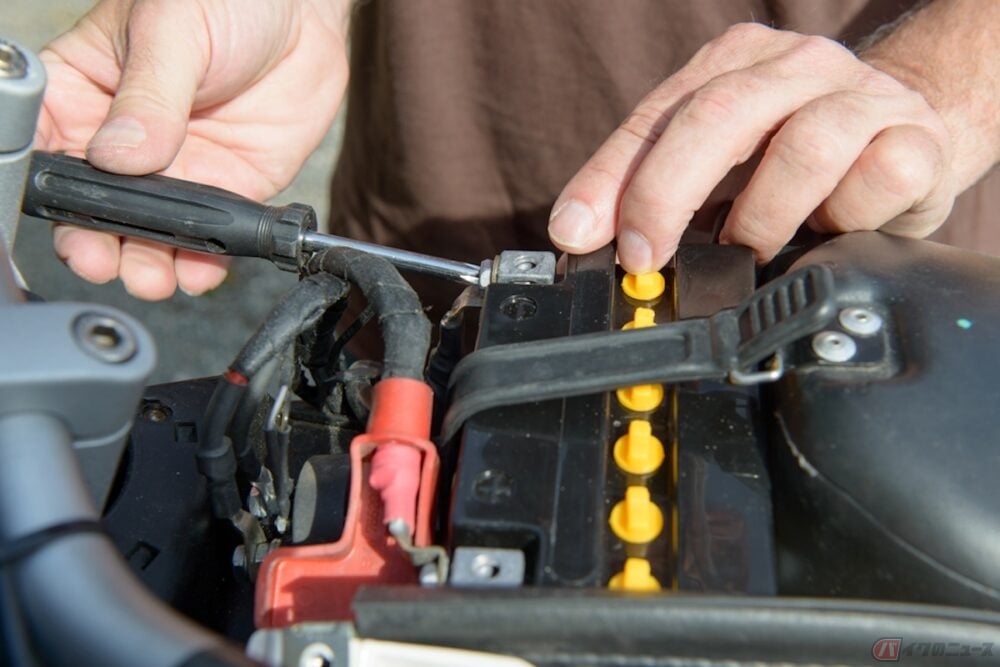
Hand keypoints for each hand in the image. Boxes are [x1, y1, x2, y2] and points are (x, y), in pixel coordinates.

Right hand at [35, 0, 349, 297]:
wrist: (302, 10)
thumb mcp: (173, 30)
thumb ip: (148, 96)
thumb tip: (120, 155)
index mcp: (87, 91)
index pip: (47, 146)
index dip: (45, 188)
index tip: (57, 214)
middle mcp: (126, 139)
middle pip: (94, 207)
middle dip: (95, 241)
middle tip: (103, 259)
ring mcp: (178, 168)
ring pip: (149, 232)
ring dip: (146, 262)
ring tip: (151, 276)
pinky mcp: (229, 185)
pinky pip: (210, 236)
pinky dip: (203, 261)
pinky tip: (199, 270)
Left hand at [548, 23, 955, 271]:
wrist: (917, 136)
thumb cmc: (804, 158)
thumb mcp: (724, 165)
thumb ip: (666, 193)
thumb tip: (595, 246)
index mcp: (735, 63)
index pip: (655, 115)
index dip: (609, 179)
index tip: (577, 232)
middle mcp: (796, 66)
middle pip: (719, 115)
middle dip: (666, 195)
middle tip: (644, 256)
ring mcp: (862, 95)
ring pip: (803, 149)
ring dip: (763, 217)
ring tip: (751, 245)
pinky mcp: (918, 137)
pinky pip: (878, 178)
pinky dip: (846, 218)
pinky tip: (834, 229)